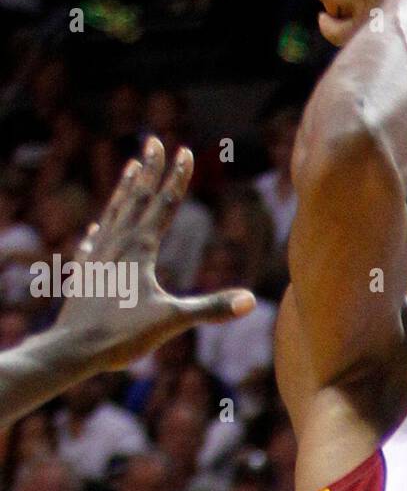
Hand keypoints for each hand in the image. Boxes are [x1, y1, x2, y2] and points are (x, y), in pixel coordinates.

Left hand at [56, 137, 254, 370]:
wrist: (73, 349)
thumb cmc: (122, 335)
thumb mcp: (172, 320)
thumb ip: (210, 308)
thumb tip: (249, 301)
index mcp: (140, 248)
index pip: (164, 204)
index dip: (177, 177)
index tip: (184, 150)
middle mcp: (118, 244)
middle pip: (137, 198)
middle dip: (149, 169)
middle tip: (153, 141)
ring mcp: (99, 256)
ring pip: (114, 213)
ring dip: (125, 190)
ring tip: (131, 169)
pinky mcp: (86, 273)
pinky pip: (95, 242)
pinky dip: (101, 229)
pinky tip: (97, 229)